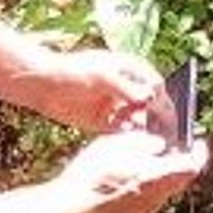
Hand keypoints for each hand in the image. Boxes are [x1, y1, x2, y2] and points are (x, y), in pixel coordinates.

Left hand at [28, 48, 165, 134]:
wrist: (44, 85)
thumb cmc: (73, 71)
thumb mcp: (102, 76)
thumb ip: (127, 87)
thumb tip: (151, 98)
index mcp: (132, 70)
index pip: (157, 88)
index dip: (164, 103)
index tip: (168, 118)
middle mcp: (128, 88)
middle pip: (151, 107)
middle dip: (156, 120)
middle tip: (162, 136)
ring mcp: (117, 106)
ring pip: (138, 121)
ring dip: (142, 131)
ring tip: (141, 139)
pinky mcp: (105, 122)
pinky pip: (122, 132)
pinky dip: (126, 138)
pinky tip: (125, 142)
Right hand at [55, 128, 206, 212]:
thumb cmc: (90, 176)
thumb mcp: (116, 144)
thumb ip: (144, 141)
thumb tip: (159, 145)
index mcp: (158, 179)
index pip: (193, 165)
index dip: (199, 152)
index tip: (198, 143)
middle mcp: (156, 202)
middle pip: (176, 181)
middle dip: (173, 164)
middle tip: (164, 149)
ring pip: (157, 193)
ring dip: (152, 178)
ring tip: (131, 164)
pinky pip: (140, 205)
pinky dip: (136, 192)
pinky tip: (115, 184)